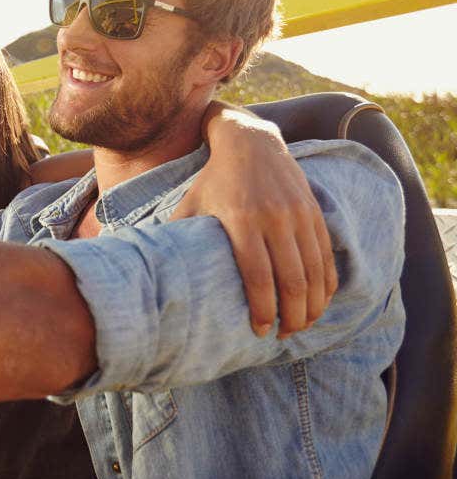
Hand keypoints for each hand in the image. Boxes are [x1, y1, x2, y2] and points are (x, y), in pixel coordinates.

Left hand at [176, 107, 338, 338]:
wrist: (250, 143)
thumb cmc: (213, 181)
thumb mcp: (191, 204)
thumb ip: (177, 235)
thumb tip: (151, 269)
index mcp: (242, 221)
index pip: (259, 276)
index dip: (263, 309)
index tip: (260, 331)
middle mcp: (275, 219)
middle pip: (293, 280)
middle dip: (292, 315)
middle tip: (283, 335)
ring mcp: (299, 216)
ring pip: (315, 272)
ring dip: (313, 305)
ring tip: (301, 325)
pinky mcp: (314, 212)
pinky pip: (326, 255)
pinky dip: (326, 283)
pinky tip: (319, 301)